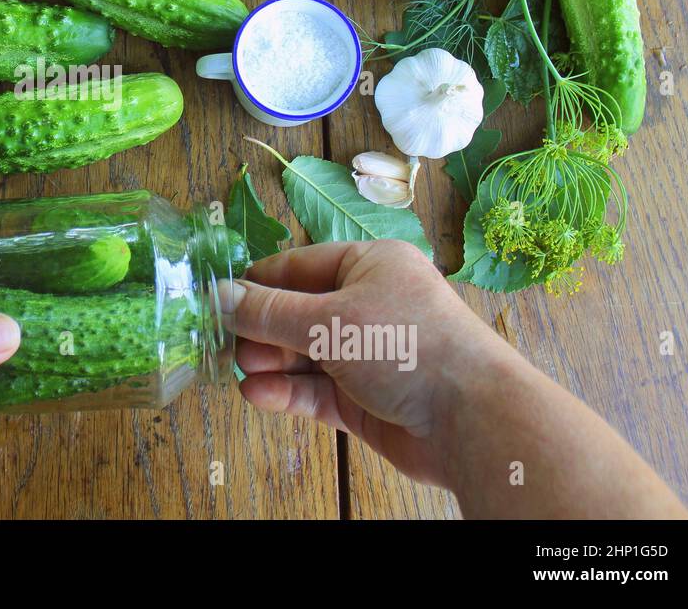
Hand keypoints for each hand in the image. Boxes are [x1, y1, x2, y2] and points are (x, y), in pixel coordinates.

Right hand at [229, 240, 520, 487]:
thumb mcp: (330, 321)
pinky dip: (286, 391)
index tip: (215, 299)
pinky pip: (315, 390)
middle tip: (224, 343)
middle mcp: (368, 305)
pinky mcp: (363, 399)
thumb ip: (269, 312)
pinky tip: (257, 394)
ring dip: (269, 362)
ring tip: (240, 370)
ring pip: (302, 354)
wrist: (472, 421)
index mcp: (369, 266)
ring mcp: (366, 355)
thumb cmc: (406, 346)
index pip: (298, 267)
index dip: (256, 283)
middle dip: (260, 328)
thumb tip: (218, 295)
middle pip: (296, 312)